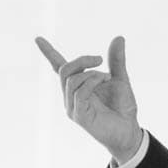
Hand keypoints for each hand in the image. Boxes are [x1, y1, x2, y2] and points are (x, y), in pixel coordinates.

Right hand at [35, 36, 141, 163]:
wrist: (129, 130)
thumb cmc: (122, 107)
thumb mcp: (121, 78)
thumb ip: (117, 60)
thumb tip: (119, 37)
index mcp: (78, 86)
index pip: (58, 68)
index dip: (49, 52)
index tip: (38, 38)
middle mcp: (71, 96)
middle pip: (65, 70)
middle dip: (82, 60)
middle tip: (100, 59)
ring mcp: (72, 107)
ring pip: (72, 81)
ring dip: (92, 74)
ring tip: (107, 78)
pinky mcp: (79, 116)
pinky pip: (79, 93)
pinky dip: (92, 82)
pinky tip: (104, 81)